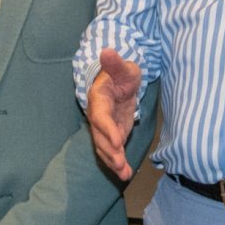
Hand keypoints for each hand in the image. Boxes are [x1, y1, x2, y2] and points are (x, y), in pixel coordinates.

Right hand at [87, 48, 143, 180]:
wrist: (119, 82)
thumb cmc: (121, 74)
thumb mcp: (123, 67)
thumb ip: (115, 63)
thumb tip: (107, 51)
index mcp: (98, 100)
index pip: (101, 117)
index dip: (108, 129)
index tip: (118, 140)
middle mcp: (97, 117)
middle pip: (101, 137)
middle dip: (110, 151)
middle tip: (120, 163)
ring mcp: (104, 128)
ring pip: (105, 147)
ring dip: (113, 161)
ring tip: (124, 174)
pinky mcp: (113, 135)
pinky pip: (113, 151)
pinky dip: (118, 163)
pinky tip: (127, 174)